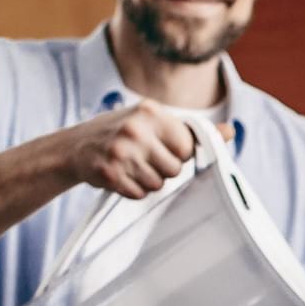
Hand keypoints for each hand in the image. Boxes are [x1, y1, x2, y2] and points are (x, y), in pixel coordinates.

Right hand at [64, 100, 218, 198]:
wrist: (74, 147)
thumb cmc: (123, 133)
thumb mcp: (155, 122)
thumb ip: (192, 129)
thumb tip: (230, 131)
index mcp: (150, 111)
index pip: (187, 147)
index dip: (178, 154)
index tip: (163, 149)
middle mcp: (135, 128)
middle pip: (175, 169)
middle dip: (163, 169)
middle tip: (144, 159)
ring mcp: (121, 151)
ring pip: (158, 184)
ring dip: (147, 181)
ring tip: (131, 167)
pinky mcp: (110, 173)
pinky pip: (139, 194)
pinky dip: (133, 190)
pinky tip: (121, 176)